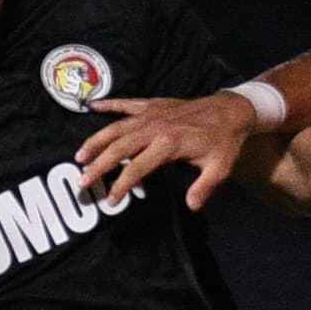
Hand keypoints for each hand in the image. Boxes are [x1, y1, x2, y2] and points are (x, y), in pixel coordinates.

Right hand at [73, 91, 260, 210]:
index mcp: (169, 144)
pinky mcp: (153, 104)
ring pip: (117, 127)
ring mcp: (151, 113)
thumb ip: (204, 188)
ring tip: (79, 155)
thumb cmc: (224, 142)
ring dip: (97, 140)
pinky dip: (109, 104)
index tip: (111, 200)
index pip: (138, 168)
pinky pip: (126, 103)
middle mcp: (155, 127)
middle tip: (83, 181)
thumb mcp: (220, 168)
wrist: (231, 111)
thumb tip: (192, 206)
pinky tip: (92, 106)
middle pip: (119, 147)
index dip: (122, 185)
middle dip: (99, 165)